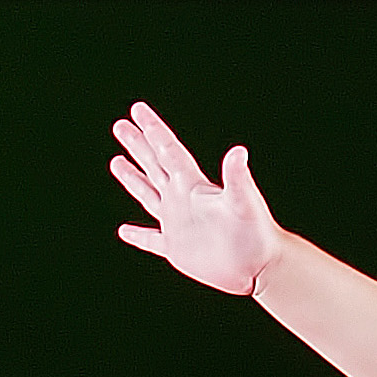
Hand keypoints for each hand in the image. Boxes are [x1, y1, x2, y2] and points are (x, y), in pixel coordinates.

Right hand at [110, 102, 282, 295]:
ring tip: (117, 162)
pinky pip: (151, 240)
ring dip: (133, 179)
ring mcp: (178, 223)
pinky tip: (124, 231)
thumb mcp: (244, 202)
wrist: (260, 266)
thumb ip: (237, 177)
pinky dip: (138, 236)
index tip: (137, 110)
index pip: (168, 150)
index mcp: (194, 185)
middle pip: (154, 165)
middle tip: (121, 125)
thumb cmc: (256, 232)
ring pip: (149, 195)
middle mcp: (183, 200)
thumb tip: (239, 151)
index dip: (153, 130)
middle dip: (138, 145)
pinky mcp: (177, 249)